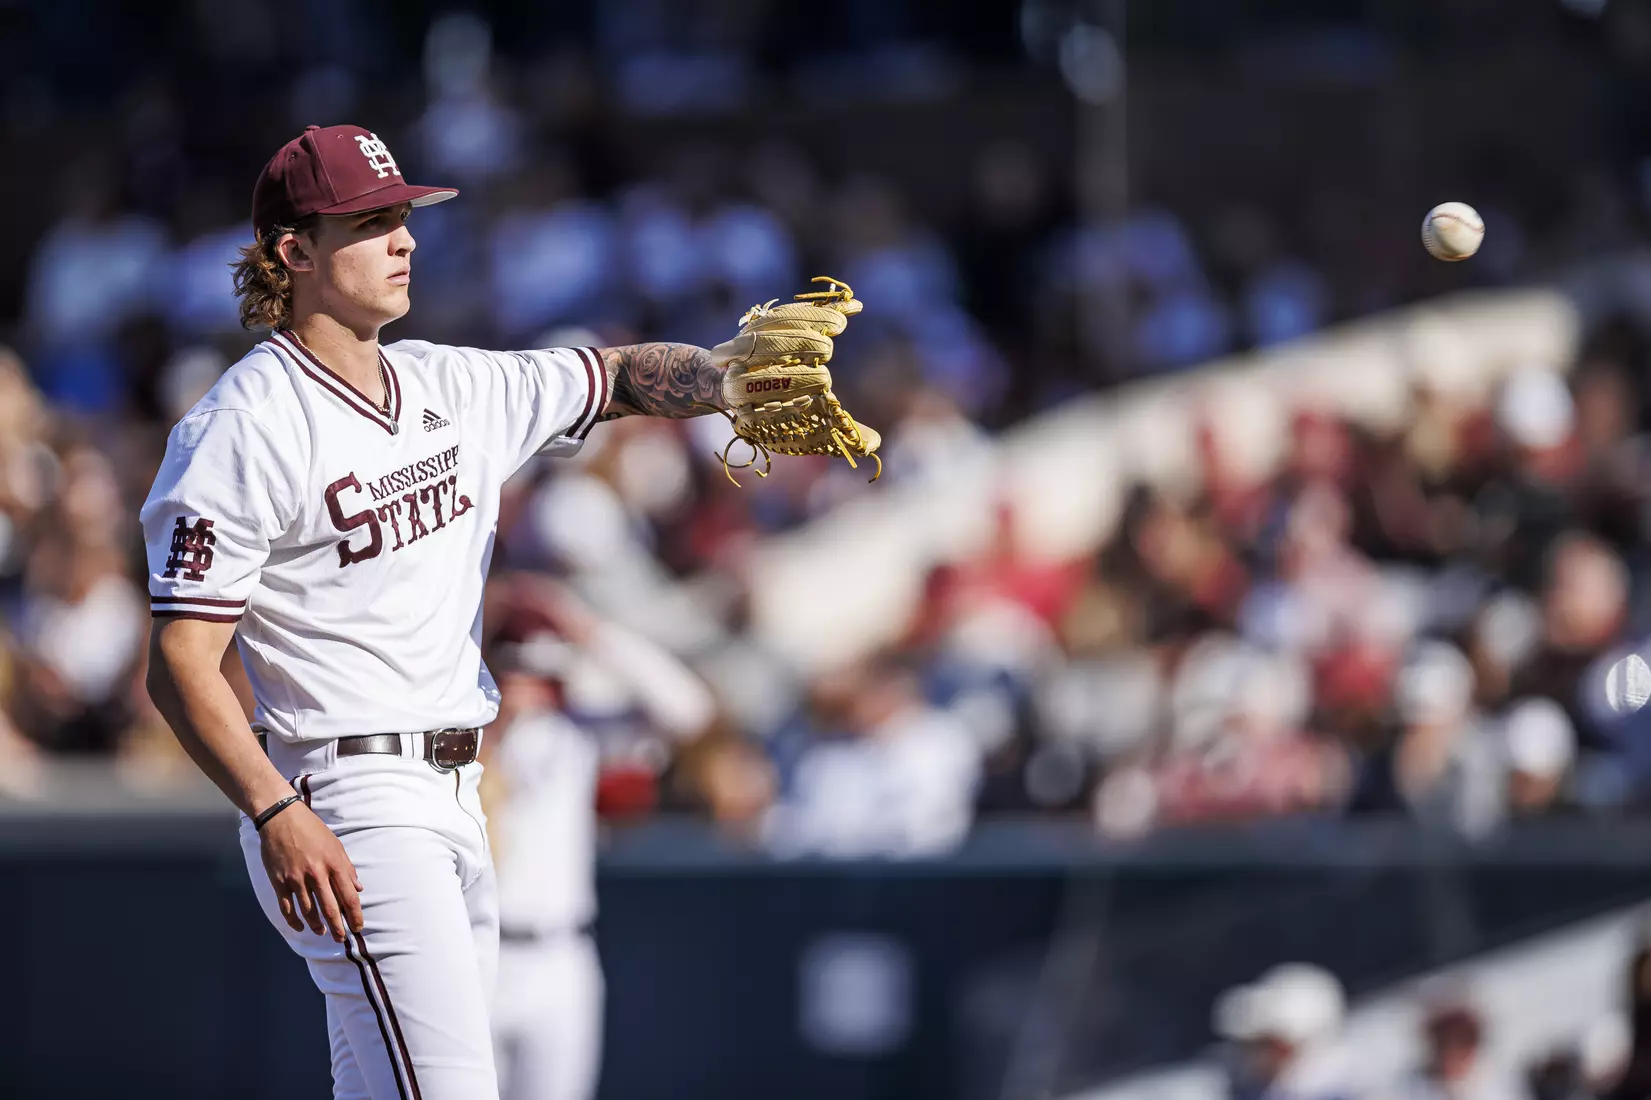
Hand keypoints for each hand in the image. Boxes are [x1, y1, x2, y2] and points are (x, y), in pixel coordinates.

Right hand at [258, 800, 363, 941]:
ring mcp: (296, 879)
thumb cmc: (312, 830)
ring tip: (323, 932)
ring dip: (317, 925)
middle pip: (330, 908)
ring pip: (308, 911)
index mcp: (334, 864)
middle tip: (341, 939)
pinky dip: (294, 921)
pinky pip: (287, 908)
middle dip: (338, 927)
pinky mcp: (280, 881)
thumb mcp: (335, 845)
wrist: (281, 818)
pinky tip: (300, 927)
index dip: (355, 915)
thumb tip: (358, 888)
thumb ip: (347, 868)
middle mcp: (317, 873)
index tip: (358, 927)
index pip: (349, 897)